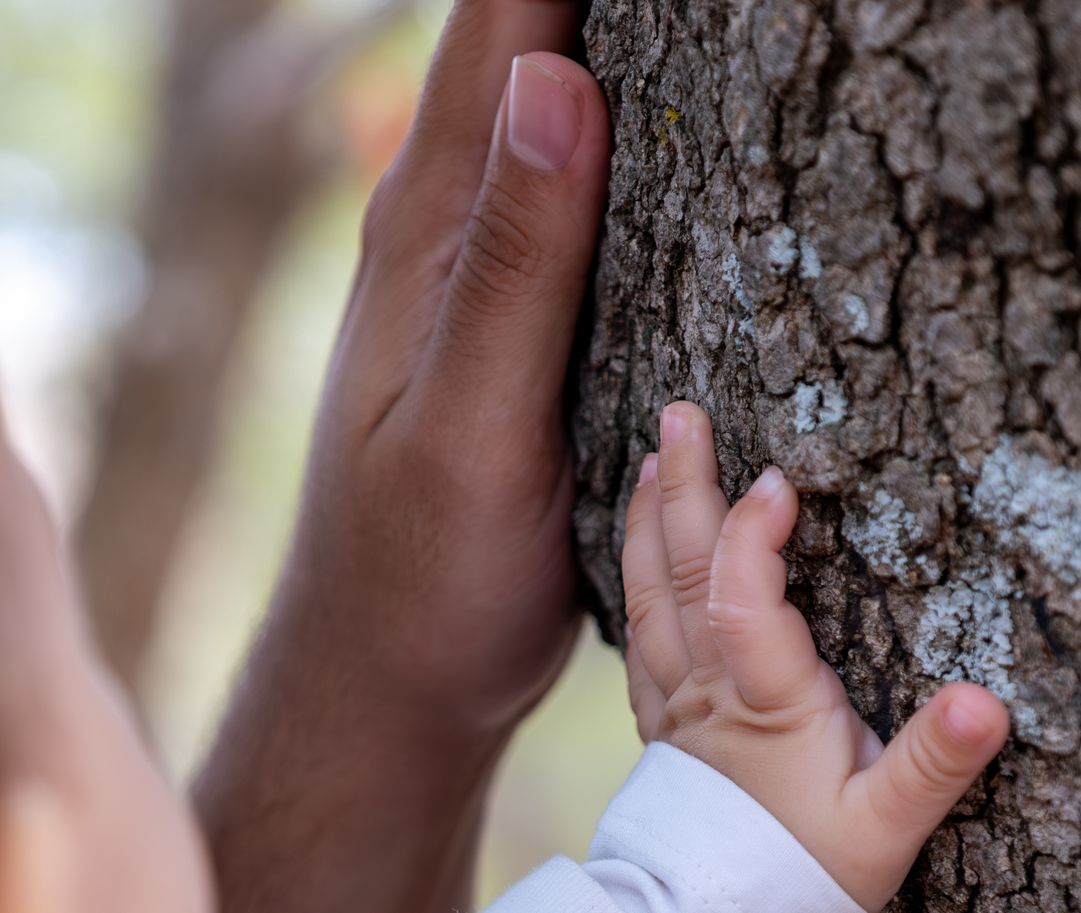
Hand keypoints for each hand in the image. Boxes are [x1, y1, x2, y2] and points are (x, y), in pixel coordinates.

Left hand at [275, 14, 610, 734]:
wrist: (384, 678)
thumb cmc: (423, 577)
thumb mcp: (475, 430)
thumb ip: (516, 267)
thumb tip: (560, 76)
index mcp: (431, 224)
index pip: (506, 13)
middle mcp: (443, 218)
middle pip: (525, 22)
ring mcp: (473, 260)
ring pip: (545, 84)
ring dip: (598, 20)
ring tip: (696, 12)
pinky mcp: (510, 310)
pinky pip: (565, 170)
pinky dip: (612, 102)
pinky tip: (648, 91)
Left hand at [622, 402, 1010, 912]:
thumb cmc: (806, 887)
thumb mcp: (886, 832)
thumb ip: (936, 763)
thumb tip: (988, 700)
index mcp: (763, 706)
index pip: (740, 597)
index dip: (752, 534)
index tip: (778, 478)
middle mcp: (707, 695)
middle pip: (680, 574)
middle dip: (680, 489)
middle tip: (679, 414)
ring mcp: (676, 710)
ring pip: (648, 600)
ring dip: (647, 524)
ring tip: (649, 460)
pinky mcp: (663, 731)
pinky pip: (638, 640)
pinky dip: (636, 583)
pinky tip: (639, 555)